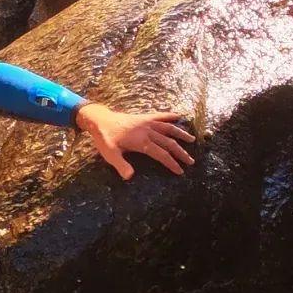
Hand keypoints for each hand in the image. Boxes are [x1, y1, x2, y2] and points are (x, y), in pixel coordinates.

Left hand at [76, 102, 194, 179]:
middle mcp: (148, 131)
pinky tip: (179, 116)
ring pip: (168, 128)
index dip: (172, 163)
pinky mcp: (144, 117)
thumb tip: (130, 177)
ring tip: (192, 140)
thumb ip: (120, 165)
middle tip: (191, 161)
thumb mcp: (110, 154)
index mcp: (142, 142)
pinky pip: (160, 116)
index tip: (180, 171)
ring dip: (181, 134)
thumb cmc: (104, 138)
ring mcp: (147, 122)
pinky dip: (169, 116)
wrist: (99, 120)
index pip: (161, 154)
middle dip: (181, 153)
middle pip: (169, 142)